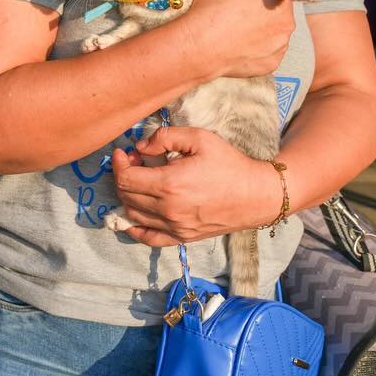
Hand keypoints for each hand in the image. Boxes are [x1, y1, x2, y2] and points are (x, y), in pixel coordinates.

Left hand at [110, 125, 280, 245]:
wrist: (257, 195)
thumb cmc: (229, 164)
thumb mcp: (199, 138)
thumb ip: (165, 137)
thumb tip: (140, 147)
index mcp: (170, 184)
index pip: (126, 178)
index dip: (119, 164)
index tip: (123, 153)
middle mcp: (168, 210)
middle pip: (126, 195)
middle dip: (123, 176)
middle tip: (134, 162)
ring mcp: (175, 227)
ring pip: (133, 215)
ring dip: (128, 196)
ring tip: (139, 181)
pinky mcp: (182, 238)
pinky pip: (148, 238)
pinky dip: (134, 228)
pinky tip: (132, 217)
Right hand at [181, 0, 294, 79]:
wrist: (199, 44)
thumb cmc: (217, 4)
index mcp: (283, 4)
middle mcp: (287, 29)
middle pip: (276, 14)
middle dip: (262, 10)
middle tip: (237, 8)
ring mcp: (277, 51)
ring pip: (271, 35)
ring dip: (259, 30)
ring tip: (234, 27)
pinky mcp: (266, 67)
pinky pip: (264, 55)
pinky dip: (254, 50)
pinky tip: (237, 44)